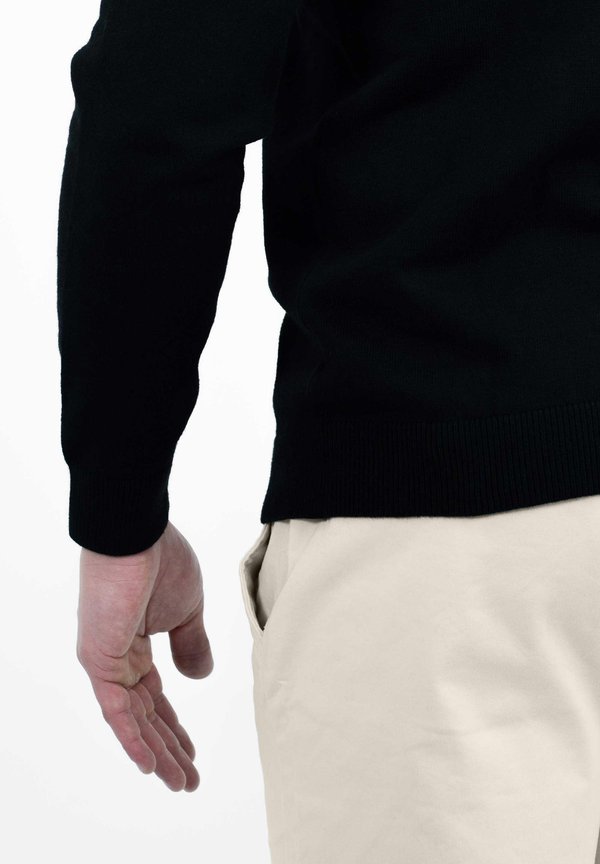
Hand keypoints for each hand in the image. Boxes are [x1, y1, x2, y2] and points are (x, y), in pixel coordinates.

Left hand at [76, 520, 213, 791]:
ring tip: (178, 782)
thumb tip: (200, 677)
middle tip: (188, 779)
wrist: (137, 533)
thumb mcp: (188, 610)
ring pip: (131, 718)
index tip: (192, 752)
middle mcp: (117, 657)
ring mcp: (105, 659)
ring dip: (155, 752)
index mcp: (136, 644)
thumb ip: (192, 644)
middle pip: (144, 714)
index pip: (154, 696)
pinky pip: (116, 708)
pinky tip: (149, 764)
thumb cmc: (162, 560)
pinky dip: (132, 737)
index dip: (174, 725)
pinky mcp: (99, 658)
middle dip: (168, 748)